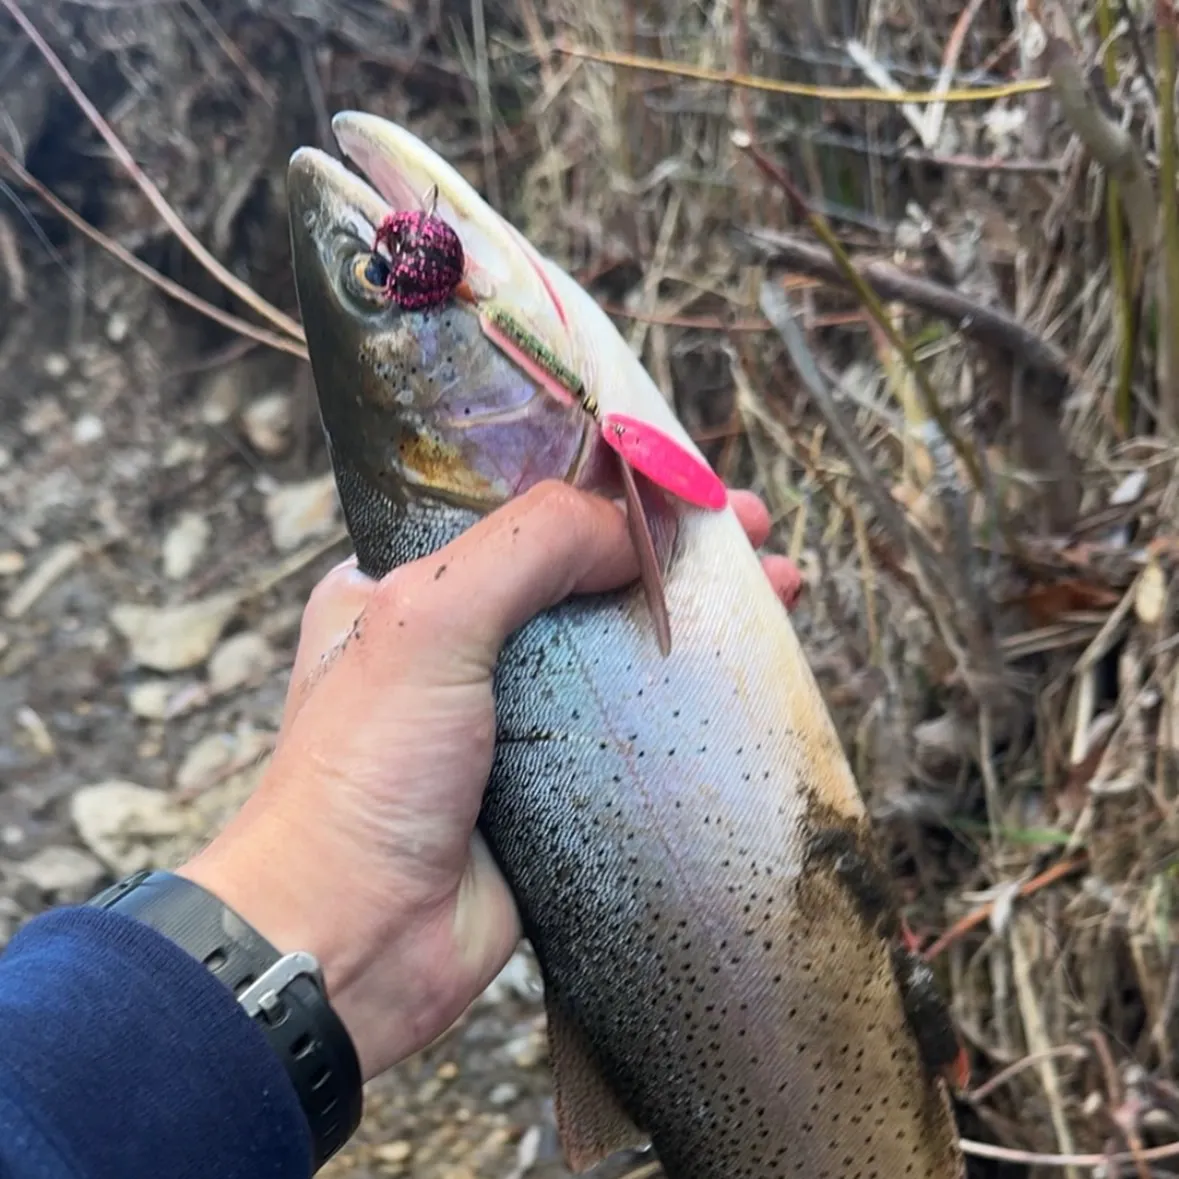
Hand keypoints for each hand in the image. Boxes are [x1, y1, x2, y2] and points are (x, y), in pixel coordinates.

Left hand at [179, 482, 802, 1079]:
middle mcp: (463, 648)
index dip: (610, 487)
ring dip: (699, 614)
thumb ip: (529, 547)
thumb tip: (634, 528)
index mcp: (410, 591)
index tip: (684, 476)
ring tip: (778, 585)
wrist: (349, 945)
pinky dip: (694, 697)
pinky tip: (750, 675)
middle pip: (590, 572)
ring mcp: (515, 720)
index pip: (525, 510)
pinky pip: (638, 727)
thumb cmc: (359, 776)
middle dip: (674, 545)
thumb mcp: (425, 621)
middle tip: (750, 525)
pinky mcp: (558, 787)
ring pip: (624, 646)